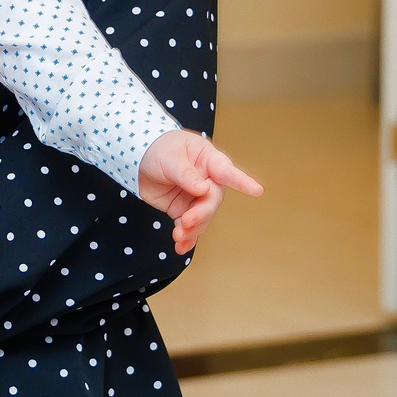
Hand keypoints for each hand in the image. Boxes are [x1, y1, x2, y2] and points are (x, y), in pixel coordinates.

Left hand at [136, 130, 263, 252]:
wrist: (139, 159)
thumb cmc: (160, 149)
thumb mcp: (170, 157)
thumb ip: (186, 174)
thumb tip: (203, 189)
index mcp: (208, 160)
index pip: (227, 171)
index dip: (242, 181)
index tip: (257, 191)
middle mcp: (208, 180)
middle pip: (213, 201)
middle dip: (201, 214)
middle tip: (186, 221)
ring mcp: (196, 197)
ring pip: (203, 217)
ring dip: (193, 229)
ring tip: (178, 236)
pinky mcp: (184, 209)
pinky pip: (189, 226)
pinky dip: (186, 238)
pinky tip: (181, 247)